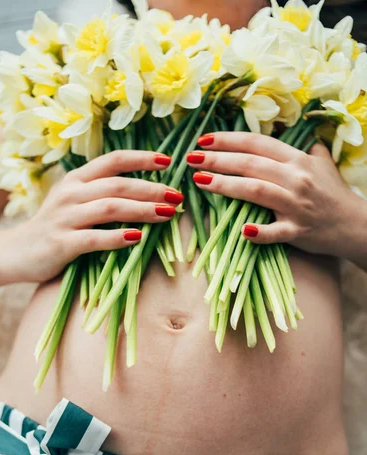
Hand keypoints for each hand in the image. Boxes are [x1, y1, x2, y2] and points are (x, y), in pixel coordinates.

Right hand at [9, 151, 182, 282]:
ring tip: (167, 214)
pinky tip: (137, 238)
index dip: (142, 158)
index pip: (114, 160)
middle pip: (118, 185)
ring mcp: (65, 218)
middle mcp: (71, 194)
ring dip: (142, 210)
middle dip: (151, 189)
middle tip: (177, 195)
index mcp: (76, 180)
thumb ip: (101, 194)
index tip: (168, 161)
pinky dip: (118, 238)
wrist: (15, 253)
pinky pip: (94, 238)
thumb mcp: (74, 202)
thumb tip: (146, 192)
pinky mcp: (61, 243)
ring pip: (110, 208)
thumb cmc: (54, 228)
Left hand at [187, 132, 366, 265]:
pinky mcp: (297, 230)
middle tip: (191, 158)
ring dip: (225, 185)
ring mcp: (295, 205)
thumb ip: (303, 148)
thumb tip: (289, 133)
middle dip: (217, 159)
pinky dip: (258, 233)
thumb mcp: (322, 164)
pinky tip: (242, 231)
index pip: (257, 143)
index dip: (228, 139)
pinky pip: (275, 232)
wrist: (354, 224)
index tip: (203, 139)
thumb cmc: (334, 193)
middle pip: (250, 164)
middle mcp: (295, 178)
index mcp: (297, 160)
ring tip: (200, 181)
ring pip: (256, 190)